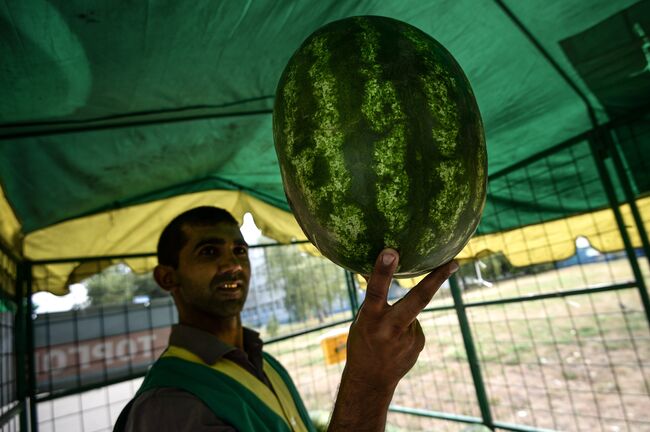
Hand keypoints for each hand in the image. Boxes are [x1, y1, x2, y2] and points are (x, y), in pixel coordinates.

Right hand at [328, 249, 457, 430]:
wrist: (371, 382)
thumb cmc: (362, 342)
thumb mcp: (362, 318)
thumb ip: (374, 296)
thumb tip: (376, 264)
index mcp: (370, 319)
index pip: (376, 291)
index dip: (383, 271)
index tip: (391, 251)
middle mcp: (391, 327)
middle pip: (417, 299)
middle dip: (436, 279)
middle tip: (453, 263)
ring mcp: (409, 337)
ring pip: (412, 311)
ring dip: (403, 316)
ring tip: (388, 336)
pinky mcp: (419, 343)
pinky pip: (415, 324)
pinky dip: (407, 328)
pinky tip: (397, 344)